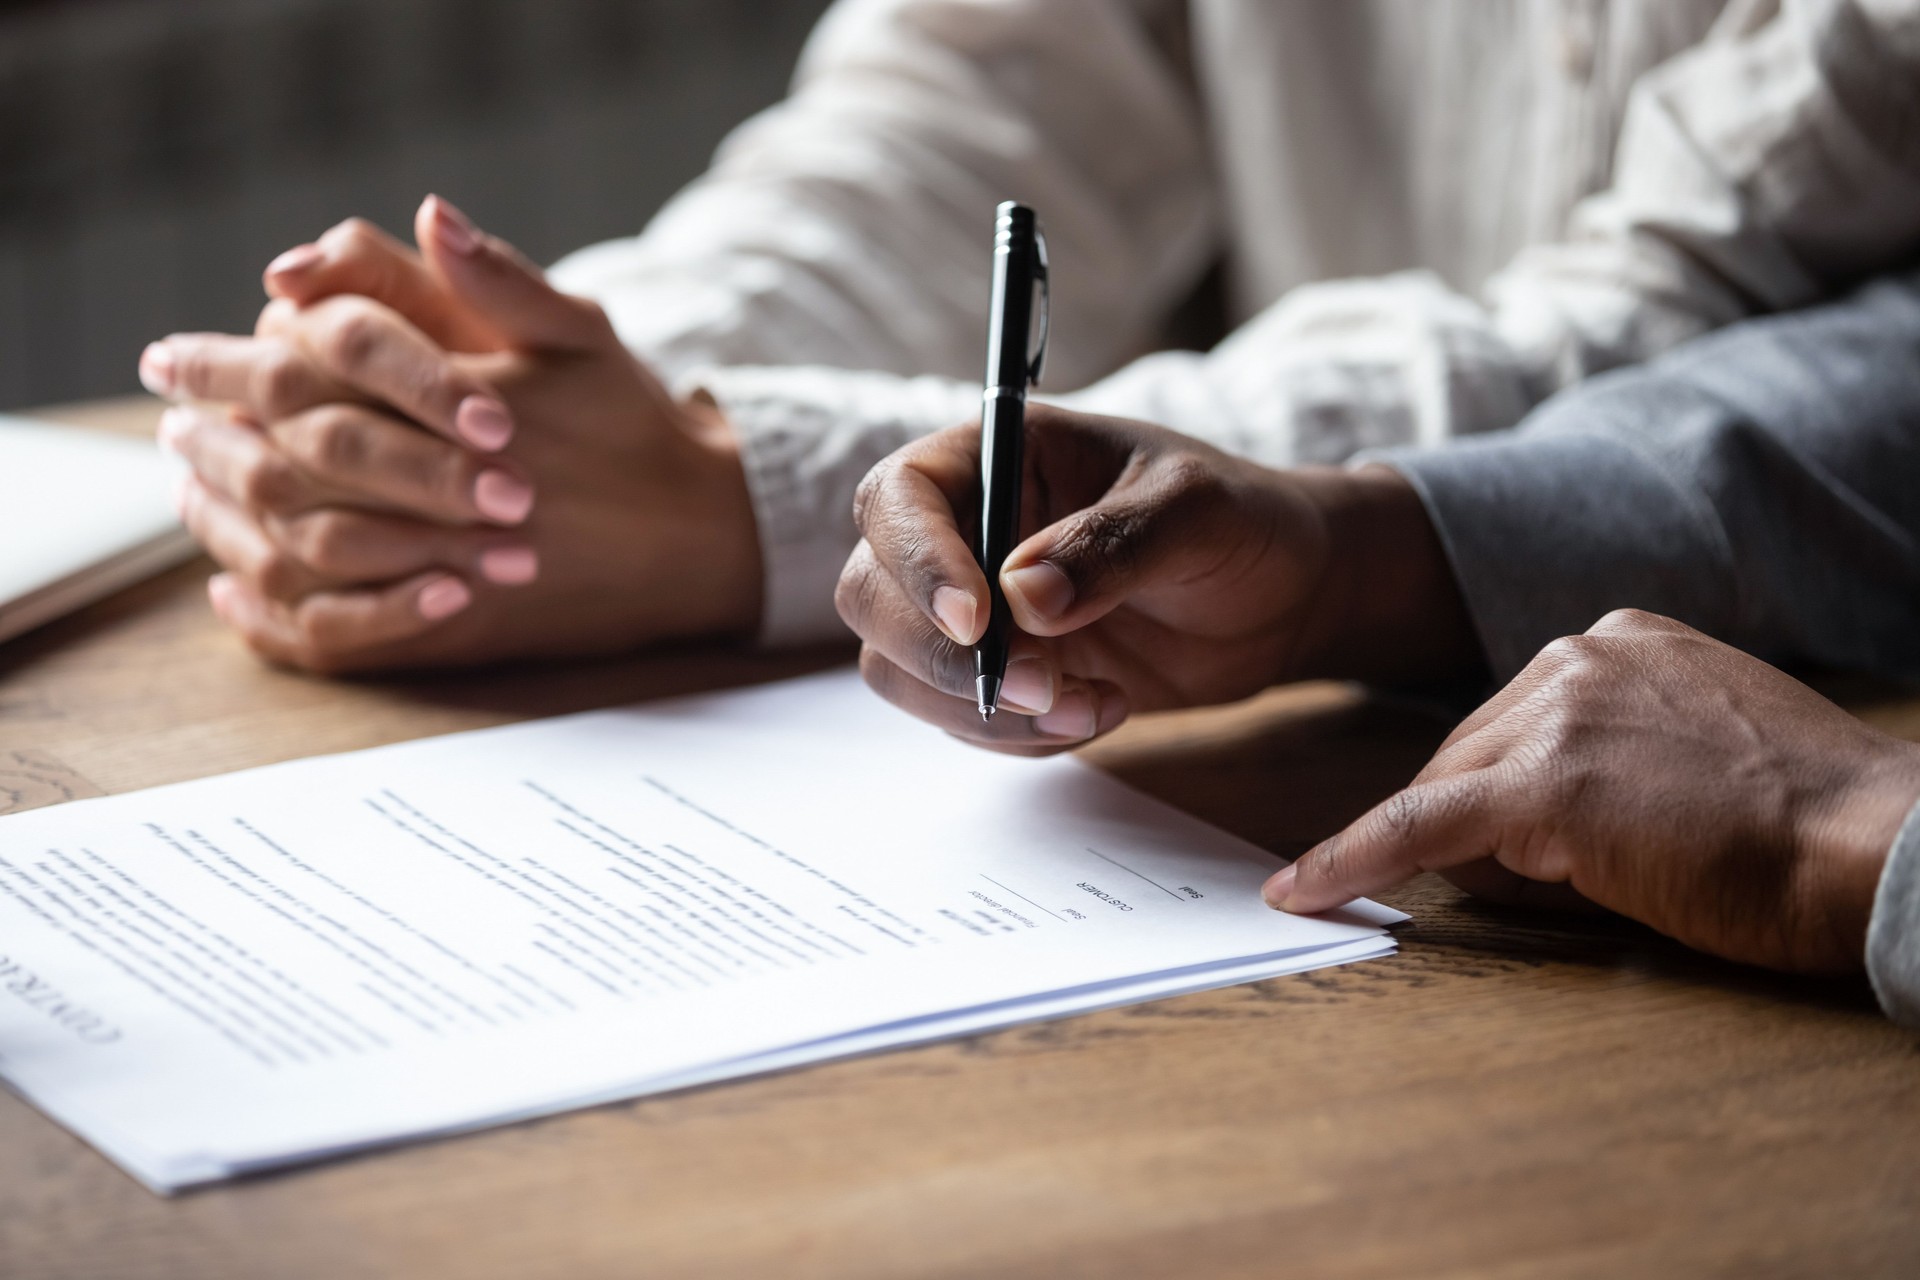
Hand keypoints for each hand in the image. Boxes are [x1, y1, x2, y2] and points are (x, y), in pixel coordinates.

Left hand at [139, 197, 759, 671]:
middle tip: (169, 418)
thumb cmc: (634, 428)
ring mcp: (448, 565)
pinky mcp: (457, 629)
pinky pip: (338, 634)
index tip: (172, 356)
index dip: (227, 361)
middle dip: (211, 435)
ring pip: (299, 546)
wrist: (701, 539)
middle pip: (286, 459)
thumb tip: (428, 212)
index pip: (312, 368)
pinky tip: (236, 591)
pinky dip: (272, 615)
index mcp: (465, 402)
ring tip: (190, 485)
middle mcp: (447, 487)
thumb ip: (498, 277)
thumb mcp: (581, 333)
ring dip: (227, 515)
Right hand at [835, 405, 1481, 753]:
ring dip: (983, 710)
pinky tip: (1103, 710)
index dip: (917, 560)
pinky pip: (958, 719)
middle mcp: (966, 529)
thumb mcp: (1198, 512)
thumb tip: (1023, 596)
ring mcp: (973, 608)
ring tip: (1094, 705)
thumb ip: (1113, 544)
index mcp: (998, 455)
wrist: (1283, 599)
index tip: (979, 620)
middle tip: (1040, 687)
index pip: (899, 498)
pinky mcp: (996, 673)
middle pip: (872, 593)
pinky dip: (1018, 736)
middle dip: (944, 656)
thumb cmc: (1243, 523)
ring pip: (902, 668)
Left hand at [1269, 610, 1919, 972]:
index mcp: (1619, 638)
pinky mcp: (1541, 784)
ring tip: (1595, 883)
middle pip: (1464, 751)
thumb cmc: (1807, 826)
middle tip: (1568, 877)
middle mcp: (1578, 653)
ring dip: (1480, 855)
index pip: (1510, 719)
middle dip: (1481, 825)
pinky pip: (1416, 825)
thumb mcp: (1697, 755)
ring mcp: (1556, 711)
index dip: (1500, 791)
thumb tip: (1508, 832)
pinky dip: (1353, 858)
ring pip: (1450, 795)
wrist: (1875, 848)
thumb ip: (1601, 759)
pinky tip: (1303, 889)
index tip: (1474, 825)